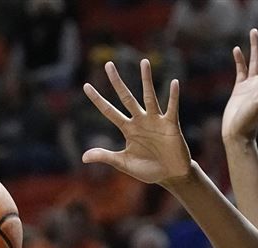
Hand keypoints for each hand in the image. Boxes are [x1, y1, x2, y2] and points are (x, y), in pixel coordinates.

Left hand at [82, 59, 191, 186]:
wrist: (170, 176)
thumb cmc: (148, 170)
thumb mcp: (124, 163)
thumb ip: (106, 157)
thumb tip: (83, 157)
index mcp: (128, 129)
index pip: (109, 111)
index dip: (98, 100)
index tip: (86, 86)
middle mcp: (140, 120)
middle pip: (126, 97)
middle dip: (117, 82)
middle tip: (108, 64)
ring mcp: (155, 120)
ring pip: (149, 96)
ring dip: (146, 80)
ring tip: (144, 62)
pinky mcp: (170, 125)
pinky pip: (171, 108)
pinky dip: (173, 96)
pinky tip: (174, 83)